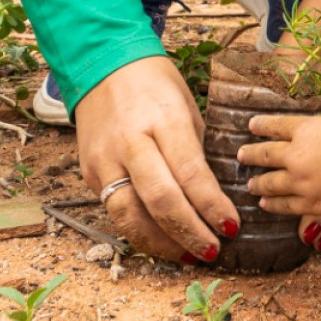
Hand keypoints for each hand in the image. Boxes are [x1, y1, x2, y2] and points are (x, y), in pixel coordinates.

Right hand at [73, 55, 238, 262]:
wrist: (103, 65)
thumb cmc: (155, 85)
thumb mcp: (186, 107)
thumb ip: (195, 150)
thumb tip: (214, 196)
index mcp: (162, 119)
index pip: (189, 172)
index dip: (211, 205)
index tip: (232, 226)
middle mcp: (130, 142)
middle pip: (158, 199)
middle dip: (189, 231)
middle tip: (213, 250)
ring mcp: (104, 159)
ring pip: (128, 214)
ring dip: (160, 243)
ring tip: (188, 255)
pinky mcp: (88, 171)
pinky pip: (113, 210)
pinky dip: (139, 231)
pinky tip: (161, 241)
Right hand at [236, 112, 320, 247]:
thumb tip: (314, 242)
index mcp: (313, 203)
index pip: (283, 206)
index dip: (271, 203)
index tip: (262, 201)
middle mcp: (299, 182)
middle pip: (270, 184)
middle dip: (257, 184)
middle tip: (249, 182)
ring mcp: (298, 155)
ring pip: (266, 155)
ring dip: (251, 155)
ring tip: (242, 153)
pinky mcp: (303, 129)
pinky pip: (275, 127)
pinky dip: (262, 125)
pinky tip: (252, 124)